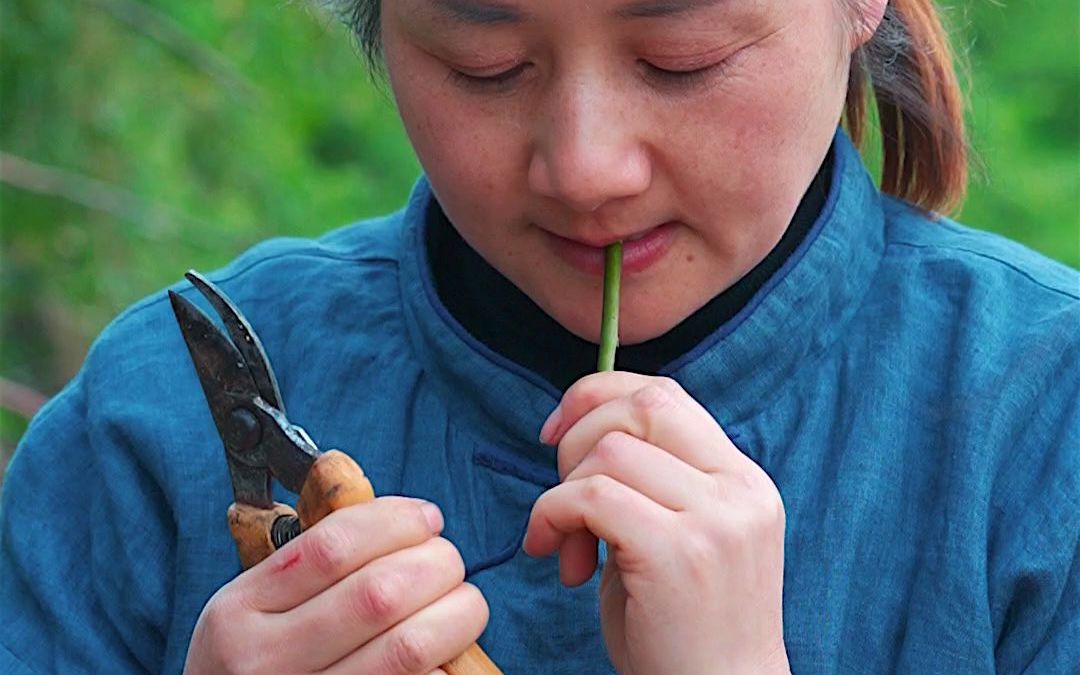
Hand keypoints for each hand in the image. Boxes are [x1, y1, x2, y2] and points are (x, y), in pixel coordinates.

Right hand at [184, 497, 488, 674]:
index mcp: (240, 610)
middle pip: (380, 593)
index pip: (333, 545)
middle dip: (436, 564)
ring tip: (462, 603)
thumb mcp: (258, 606)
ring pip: (410, 645)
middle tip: (448, 563)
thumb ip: (315, 564)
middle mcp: (264, 660)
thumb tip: (409, 521)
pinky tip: (444, 653)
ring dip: (456, 613)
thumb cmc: (260, 659)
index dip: (396, 522)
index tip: (427, 517)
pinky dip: (447, 664)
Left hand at [524, 372, 789, 674]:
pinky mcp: (680, 554)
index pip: (666, 394)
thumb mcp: (679, 538)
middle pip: (639, 406)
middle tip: (561, 499)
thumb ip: (648, 481)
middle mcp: (739, 490)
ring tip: (568, 549)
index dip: (600, 396)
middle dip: (577, 438)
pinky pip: (591, 499)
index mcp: (742, 480)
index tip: (557, 430)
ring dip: (562, 492)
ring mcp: (716, 520)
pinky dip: (554, 516)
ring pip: (608, 451)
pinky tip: (557, 555)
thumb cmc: (683, 630)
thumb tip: (578, 426)